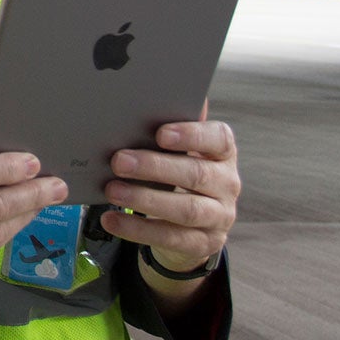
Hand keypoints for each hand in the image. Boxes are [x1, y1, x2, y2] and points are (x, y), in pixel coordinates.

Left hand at [100, 110, 239, 280]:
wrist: (195, 224)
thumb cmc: (180, 173)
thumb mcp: (180, 152)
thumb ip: (171, 130)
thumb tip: (149, 97)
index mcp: (223, 153)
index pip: (219, 139)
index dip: (192, 135)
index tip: (161, 133)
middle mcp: (228, 184)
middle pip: (196, 174)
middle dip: (155, 167)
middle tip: (118, 161)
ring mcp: (220, 217)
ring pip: (186, 210)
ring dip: (145, 199)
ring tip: (111, 190)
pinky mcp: (204, 243)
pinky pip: (171, 238)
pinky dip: (138, 229)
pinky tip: (112, 219)